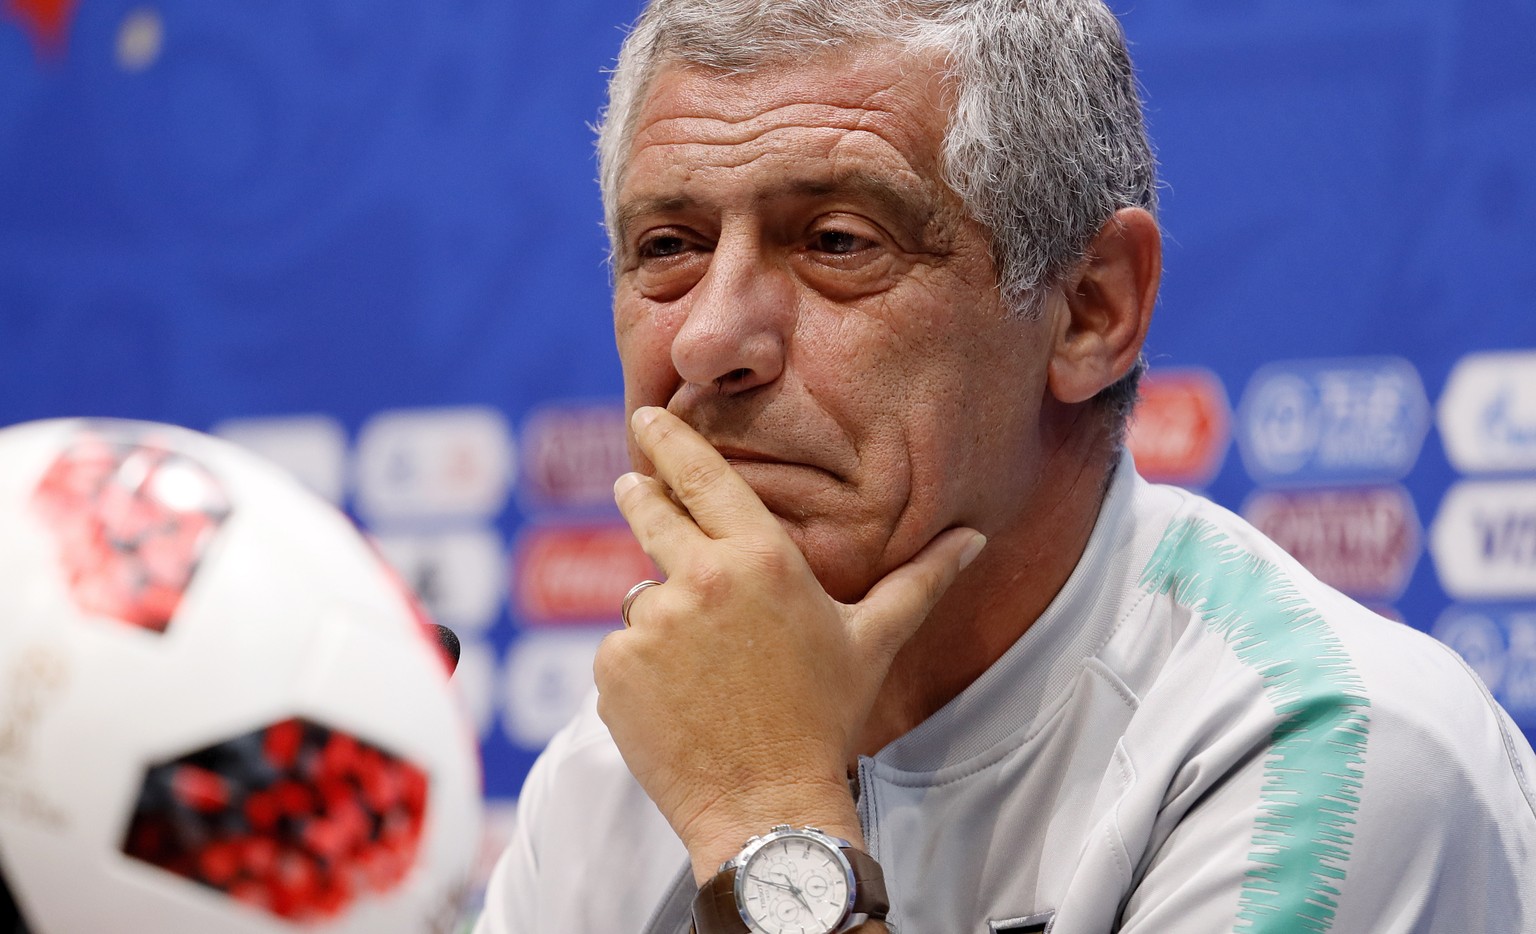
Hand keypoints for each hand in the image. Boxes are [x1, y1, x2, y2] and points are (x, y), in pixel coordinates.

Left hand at [593, 406, 983, 880]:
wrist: (768, 805)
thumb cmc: (825, 719)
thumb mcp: (873, 641)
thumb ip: (920, 581)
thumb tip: (974, 539)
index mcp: (761, 559)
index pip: (703, 476)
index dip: (671, 440)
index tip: (648, 415)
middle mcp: (698, 580)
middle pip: (650, 513)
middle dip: (641, 494)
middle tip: (632, 483)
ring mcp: (650, 624)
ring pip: (641, 596)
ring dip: (661, 615)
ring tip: (702, 669)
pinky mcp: (614, 670)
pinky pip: (620, 651)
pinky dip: (640, 669)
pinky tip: (678, 702)